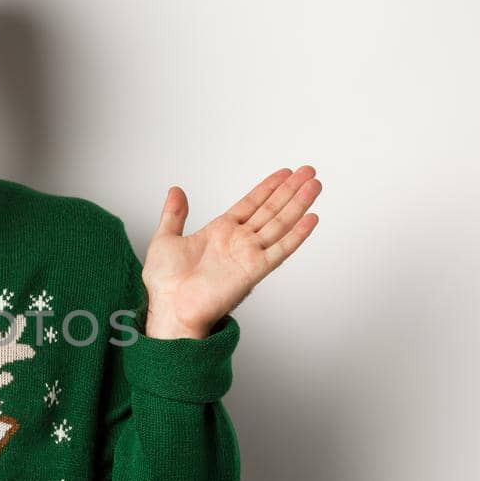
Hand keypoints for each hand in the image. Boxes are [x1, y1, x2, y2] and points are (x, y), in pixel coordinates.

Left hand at [142, 166, 321, 339]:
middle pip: (271, 210)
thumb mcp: (165, 239)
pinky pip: (280, 250)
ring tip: (314, 185)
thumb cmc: (165, 285)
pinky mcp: (254, 270)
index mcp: (219, 233)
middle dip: (290, 190)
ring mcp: (248, 255)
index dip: (269, 187)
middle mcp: (238, 242)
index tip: (285, 174)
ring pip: (280, 224)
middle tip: (308, 171)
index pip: (251, 204)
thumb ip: (174, 214)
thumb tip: (175, 191)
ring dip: (298, 204)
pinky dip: (297, 235)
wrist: (169, 309)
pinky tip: (311, 218)